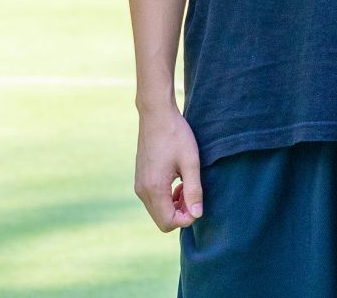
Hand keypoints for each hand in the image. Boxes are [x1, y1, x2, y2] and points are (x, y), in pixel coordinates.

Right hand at [135, 103, 203, 230]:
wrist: (156, 114)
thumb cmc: (175, 134)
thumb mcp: (190, 162)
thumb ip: (194, 190)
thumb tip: (197, 215)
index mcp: (154, 188)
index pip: (168, 222)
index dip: (187, 218)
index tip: (198, 201)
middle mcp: (142, 190)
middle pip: (162, 220)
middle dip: (181, 213)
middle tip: (193, 194)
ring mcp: (139, 184)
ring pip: (158, 211)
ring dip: (174, 206)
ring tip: (187, 186)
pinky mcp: (140, 179)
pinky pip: (153, 200)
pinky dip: (166, 198)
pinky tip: (177, 181)